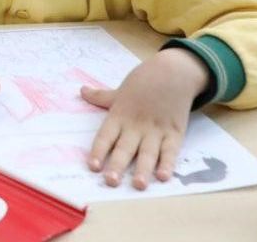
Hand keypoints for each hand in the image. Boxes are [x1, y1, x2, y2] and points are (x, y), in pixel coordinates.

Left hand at [81, 47, 209, 188]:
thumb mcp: (120, 89)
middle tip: (111, 181)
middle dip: (118, 165)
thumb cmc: (144, 81)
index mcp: (120, 115)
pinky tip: (163, 176)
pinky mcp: (175, 132)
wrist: (174, 72)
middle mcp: (136, 125)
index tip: (93, 166)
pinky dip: (168, 163)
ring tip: (139, 184)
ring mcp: (156, 130)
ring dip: (143, 169)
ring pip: (148, 153)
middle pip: (125, 148)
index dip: (99, 151)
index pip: (106, 136)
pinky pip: (170, 151)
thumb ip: (101, 96)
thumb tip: (81, 91)